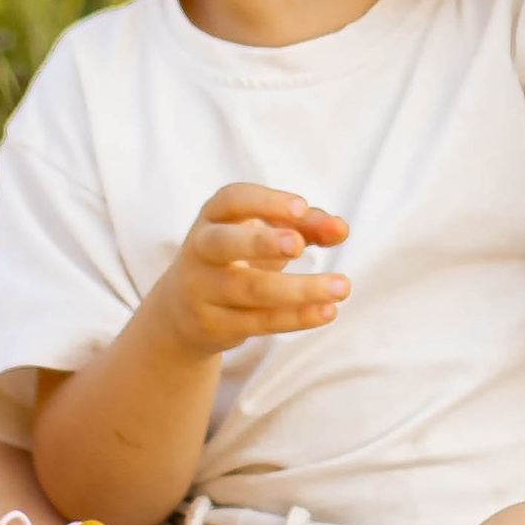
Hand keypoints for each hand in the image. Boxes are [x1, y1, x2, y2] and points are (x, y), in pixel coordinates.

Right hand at [152, 184, 348, 357]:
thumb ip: (305, 225)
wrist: (182, 310)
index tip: (302, 208)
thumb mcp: (265, 233)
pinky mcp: (214, 325)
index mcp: (213, 217)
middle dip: (262, 243)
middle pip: (224, 244)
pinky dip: (296, 316)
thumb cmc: (237, 256)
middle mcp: (200, 250)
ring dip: (299, 289)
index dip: (266, 202)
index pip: (232, 200)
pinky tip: (327, 311)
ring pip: (250, 289)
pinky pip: (259, 321)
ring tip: (342, 286)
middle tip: (299, 245)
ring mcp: (203, 290)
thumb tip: (341, 229)